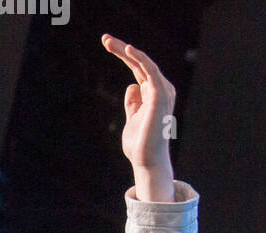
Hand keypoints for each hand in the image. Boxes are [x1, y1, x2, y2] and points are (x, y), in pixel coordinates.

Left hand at [102, 34, 175, 191]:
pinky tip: (128, 50)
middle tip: (104, 38)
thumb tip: (132, 85)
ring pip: (143, 63)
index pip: (138, 68)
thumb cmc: (140, 144)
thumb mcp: (132, 119)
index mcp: (155, 92)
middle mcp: (161, 88)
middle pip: (140, 62)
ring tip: (108, 41)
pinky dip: (140, 59)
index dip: (124, 55)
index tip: (108, 45)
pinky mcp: (159, 96)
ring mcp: (162, 91)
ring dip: (126, 50)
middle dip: (122, 48)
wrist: (146, 161)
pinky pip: (150, 71)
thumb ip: (133, 103)